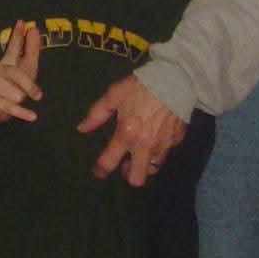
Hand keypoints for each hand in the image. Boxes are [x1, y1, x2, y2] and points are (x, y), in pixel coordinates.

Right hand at [0, 20, 42, 139]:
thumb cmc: (13, 84)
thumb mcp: (24, 68)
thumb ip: (29, 50)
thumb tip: (33, 28)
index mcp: (6, 61)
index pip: (12, 46)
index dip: (18, 36)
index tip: (22, 22)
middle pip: (17, 75)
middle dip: (29, 85)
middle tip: (38, 95)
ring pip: (18, 94)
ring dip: (22, 100)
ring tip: (17, 101)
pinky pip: (12, 108)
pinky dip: (23, 113)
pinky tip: (33, 116)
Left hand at [79, 73, 185, 187]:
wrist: (173, 79)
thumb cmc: (139, 87)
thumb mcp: (113, 95)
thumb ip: (96, 114)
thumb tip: (81, 129)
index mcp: (126, 135)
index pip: (109, 163)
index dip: (100, 170)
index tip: (98, 172)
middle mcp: (144, 146)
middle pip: (136, 179)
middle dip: (128, 175)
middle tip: (125, 164)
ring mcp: (163, 146)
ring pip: (152, 169)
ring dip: (144, 164)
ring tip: (140, 152)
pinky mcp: (177, 141)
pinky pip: (165, 153)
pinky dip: (158, 150)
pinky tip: (156, 138)